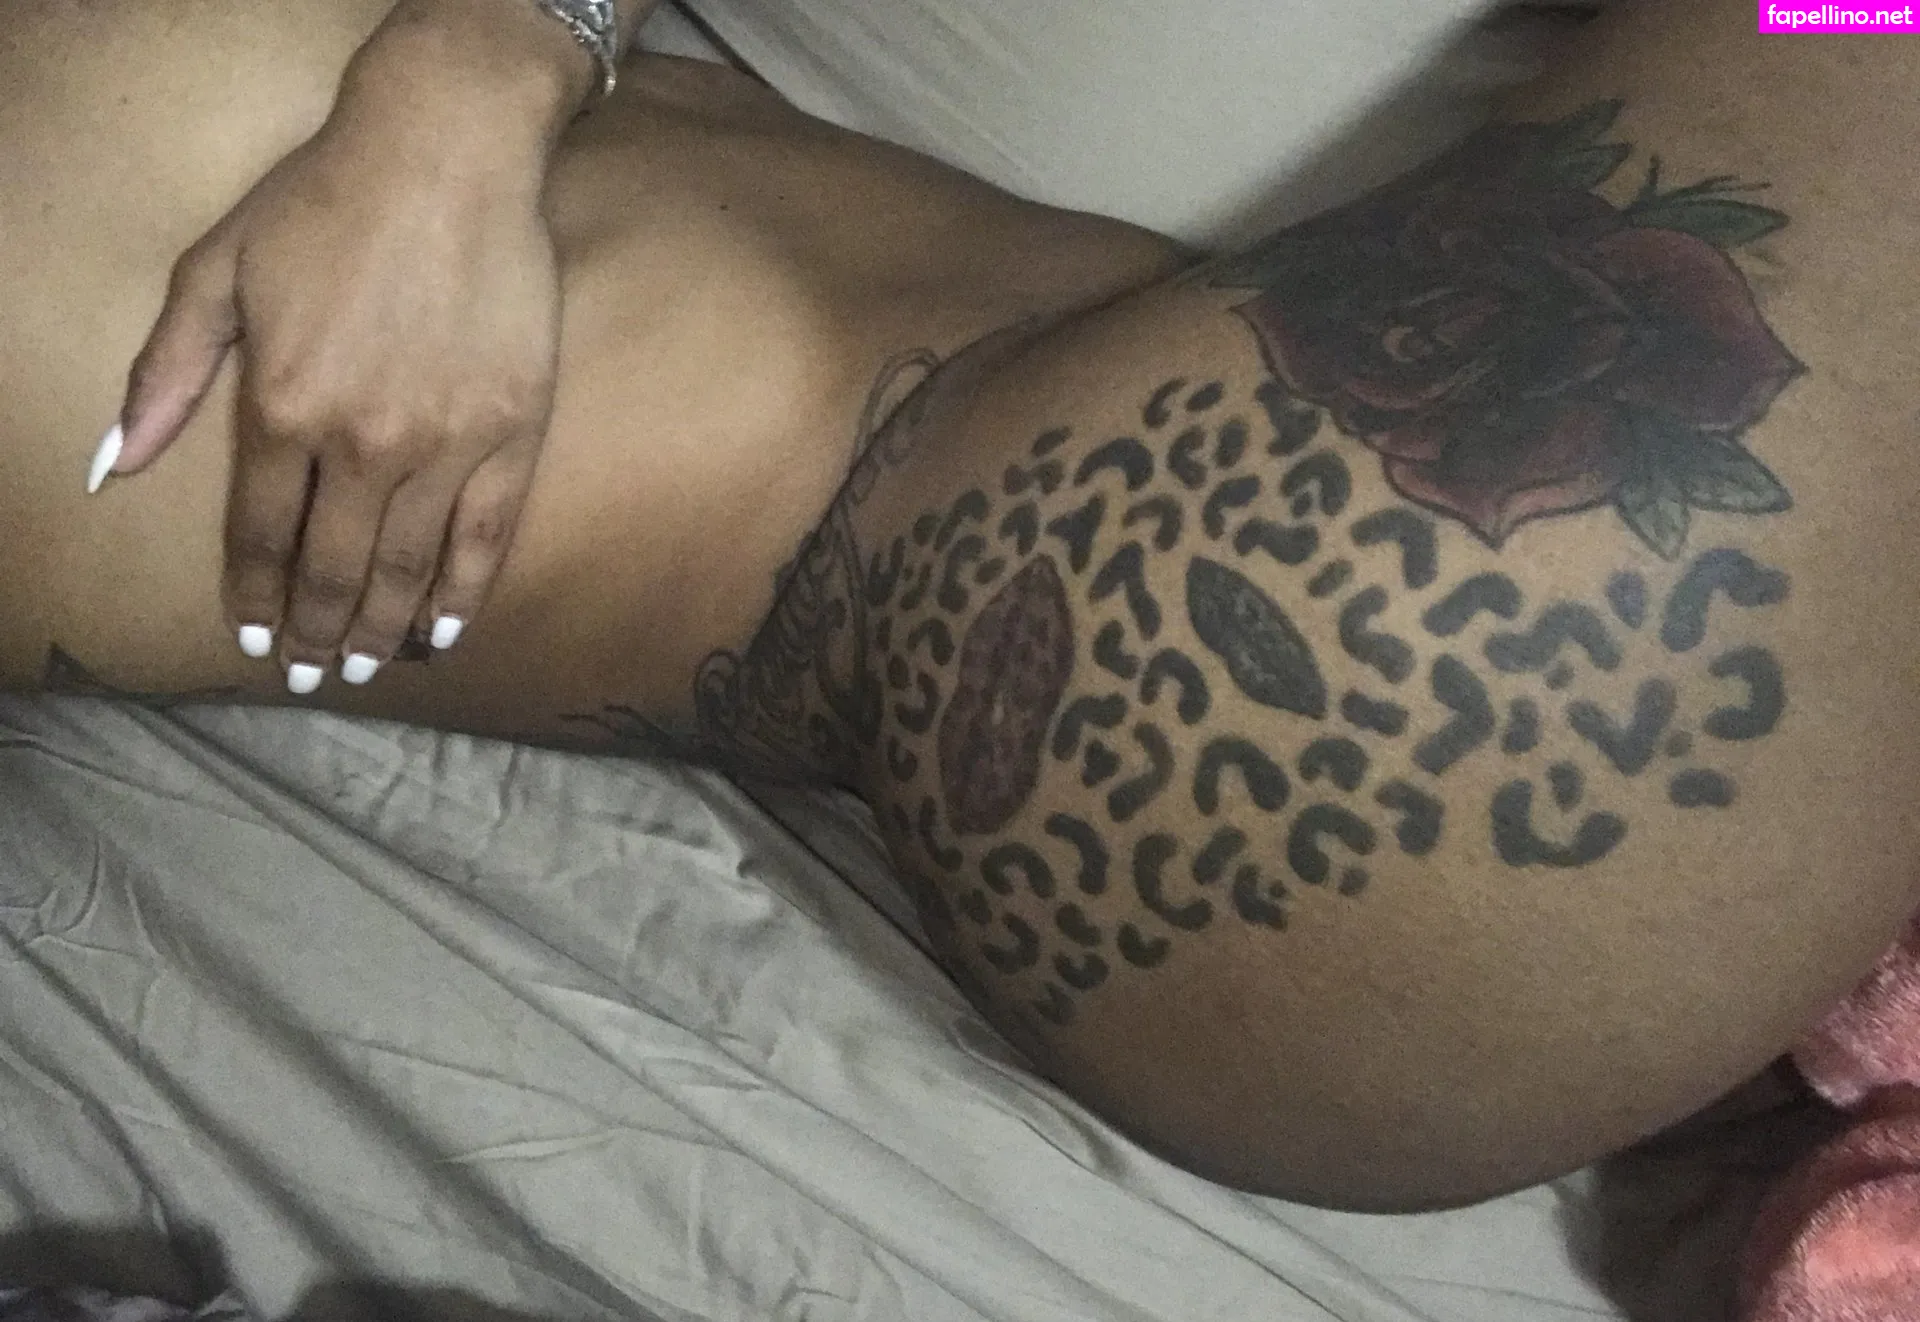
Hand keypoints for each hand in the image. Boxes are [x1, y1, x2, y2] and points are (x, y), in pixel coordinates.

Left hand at [101, 6, 583, 691]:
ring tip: (369, 667)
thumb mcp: (217, 272)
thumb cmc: (324, 203)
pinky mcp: (512, 433)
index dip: (256, 597)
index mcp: (282, 407)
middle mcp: (362, 444)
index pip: (260, 534)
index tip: (255, 640)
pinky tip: (445, 631)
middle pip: (335, 568)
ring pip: (408, 566)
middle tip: (313, 675)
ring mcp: (445, 444)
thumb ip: (167, 374)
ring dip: (383, 630)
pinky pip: (486, 534)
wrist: (448, 155)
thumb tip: (115, 463)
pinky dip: (463, 591)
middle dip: (318, 633)